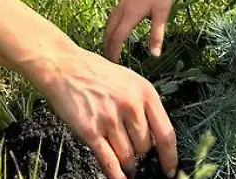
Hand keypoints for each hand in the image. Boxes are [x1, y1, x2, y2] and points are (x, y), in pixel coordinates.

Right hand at [39, 48, 177, 177]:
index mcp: (145, 93)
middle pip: (144, 147)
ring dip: (127, 164)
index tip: (170, 169)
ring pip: (127, 157)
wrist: (65, 67)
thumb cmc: (97, 73)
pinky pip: (108, 160)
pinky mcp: (90, 130)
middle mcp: (130, 106)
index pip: (165, 133)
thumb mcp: (130, 82)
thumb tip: (154, 139)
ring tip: (124, 164)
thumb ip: (144, 106)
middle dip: (140, 155)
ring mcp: (110, 118)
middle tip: (133, 154)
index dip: (169, 156)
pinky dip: (115, 175)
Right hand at [104, 0, 178, 60]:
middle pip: (109, 33)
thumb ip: (157, 35)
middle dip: (107, 48)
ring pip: (108, 25)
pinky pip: (111, 18)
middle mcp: (122, 9)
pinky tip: (114, 32)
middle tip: (109, 64)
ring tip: (109, 51)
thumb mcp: (162, 14)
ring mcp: (121, 3)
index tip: (114, 66)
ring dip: (107, 38)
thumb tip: (155, 56)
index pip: (117, 38)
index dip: (114, 53)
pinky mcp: (123, 0)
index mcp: (130, 14)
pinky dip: (110, 29)